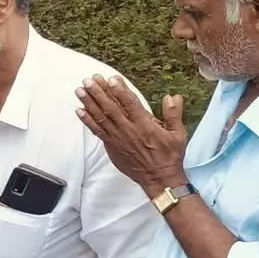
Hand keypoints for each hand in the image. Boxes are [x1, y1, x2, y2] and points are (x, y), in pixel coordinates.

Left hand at [76, 77, 186, 193]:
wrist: (158, 178)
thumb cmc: (169, 156)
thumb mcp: (178, 134)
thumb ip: (174, 114)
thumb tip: (172, 97)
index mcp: (145, 125)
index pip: (130, 104)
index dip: (120, 90)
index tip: (112, 79)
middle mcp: (128, 130)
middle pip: (111, 108)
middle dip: (99, 92)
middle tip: (90, 79)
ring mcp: (118, 139)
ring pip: (101, 118)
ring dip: (89, 103)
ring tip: (80, 90)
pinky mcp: (111, 146)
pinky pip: (97, 131)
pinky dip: (88, 121)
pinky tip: (79, 110)